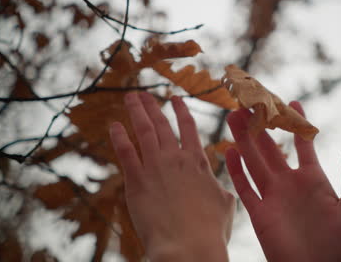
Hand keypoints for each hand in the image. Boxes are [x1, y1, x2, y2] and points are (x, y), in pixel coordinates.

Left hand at [109, 92, 234, 261]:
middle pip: (163, 125)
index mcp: (198, 162)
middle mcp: (176, 159)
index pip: (188, 128)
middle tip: (144, 94)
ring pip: (144, 131)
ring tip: (131, 98)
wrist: (188, 246)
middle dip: (153, 106)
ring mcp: (155, 168)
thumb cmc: (210, 229)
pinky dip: (119, 136)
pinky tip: (114, 125)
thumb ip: (218, 187)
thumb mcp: (225, 204)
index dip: (181, 111)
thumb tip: (220, 184)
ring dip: (137, 112)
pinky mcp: (136, 181)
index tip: (175, 98)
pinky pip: (126, 152)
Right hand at [225, 101, 340, 261]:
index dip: (296, 124)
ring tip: (234, 118)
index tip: (290, 101)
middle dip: (260, 127)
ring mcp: (273, 198)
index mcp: (314, 180)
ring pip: (254, 163)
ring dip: (244, 141)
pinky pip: (245, 189)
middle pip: (271, 149)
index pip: (302, 145)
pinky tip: (229, 152)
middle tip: (249, 104)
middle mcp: (290, 184)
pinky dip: (236, 171)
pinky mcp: (259, 214)